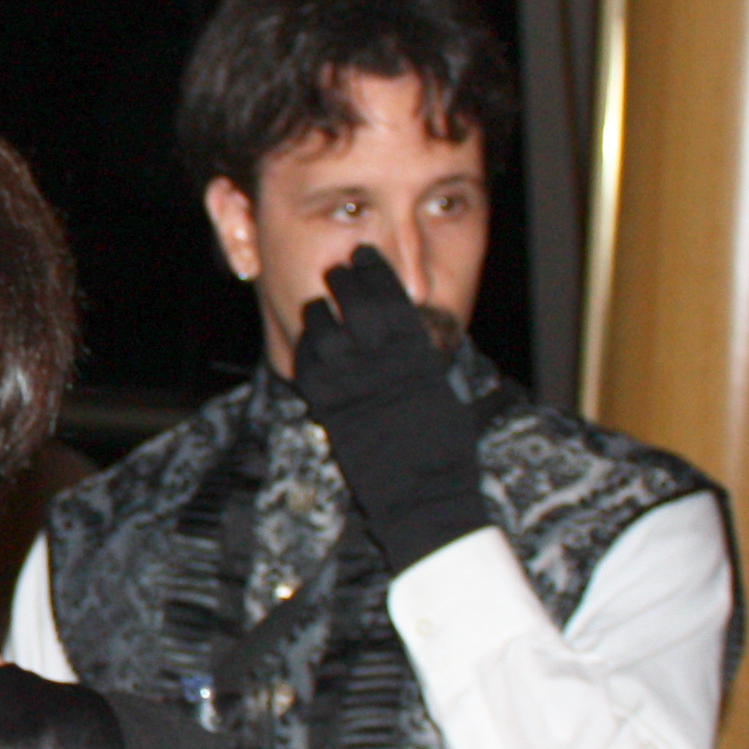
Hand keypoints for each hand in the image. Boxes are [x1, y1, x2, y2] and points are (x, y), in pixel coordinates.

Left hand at [289, 249, 481, 576]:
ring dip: (320, 309)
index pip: (389, 294)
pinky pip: (306, 362)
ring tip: (322, 303)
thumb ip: (416, 353)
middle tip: (340, 270)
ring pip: (321, 327)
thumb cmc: (442, 448)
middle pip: (352, 301)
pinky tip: (312, 339)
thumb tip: (401, 324)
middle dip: (344, 278)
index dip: (374, 269)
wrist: (422, 494)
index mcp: (416, 353)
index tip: (365, 254)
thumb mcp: (439, 388)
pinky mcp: (327, 407)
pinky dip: (306, 345)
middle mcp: (382, 361)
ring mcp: (350, 382)